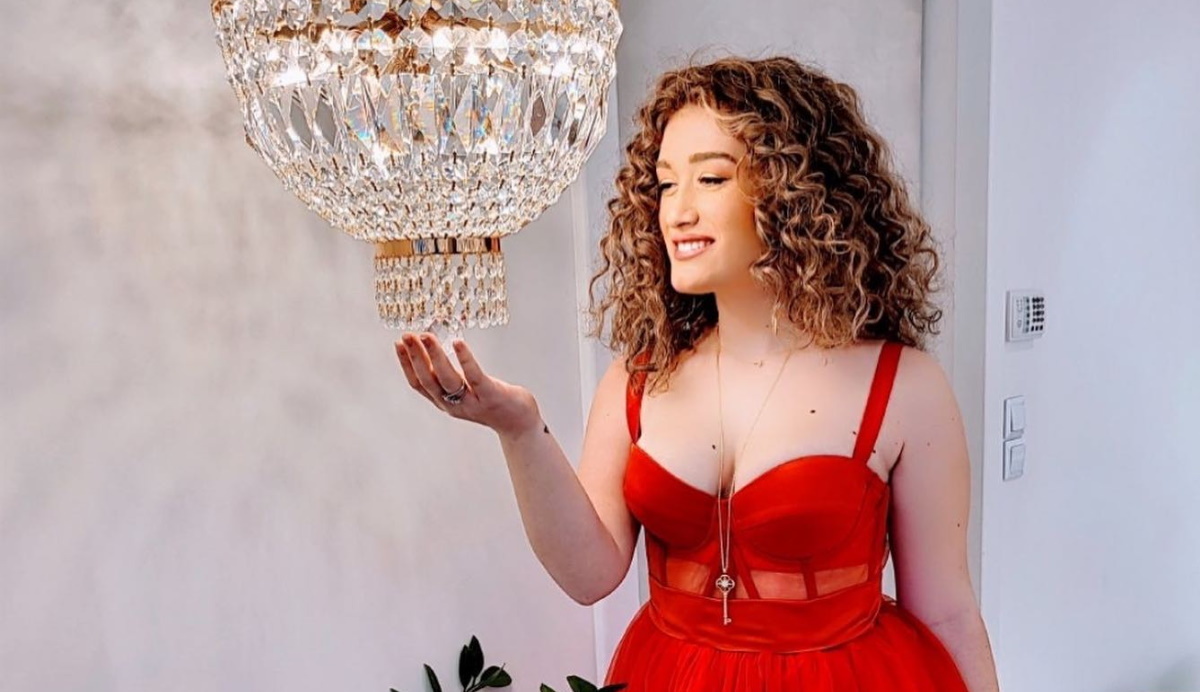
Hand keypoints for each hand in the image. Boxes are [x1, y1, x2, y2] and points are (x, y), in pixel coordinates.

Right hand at [394, 332, 540, 437]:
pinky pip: (474, 376)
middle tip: (407, 336)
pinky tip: (458, 342)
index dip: (406, 364)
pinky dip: (465, 359)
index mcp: (445, 403)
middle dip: (415, 357)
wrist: (519, 423)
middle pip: (428, 380)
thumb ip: (451, 379)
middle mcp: (454, 405)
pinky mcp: (490, 395)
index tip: (398, 345)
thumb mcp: (465, 391)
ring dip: (434, 356)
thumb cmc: (493, 402)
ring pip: (447, 378)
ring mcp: (472, 401)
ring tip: (426, 336)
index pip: (418, 384)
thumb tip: (436, 353)